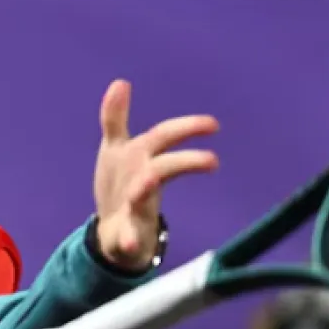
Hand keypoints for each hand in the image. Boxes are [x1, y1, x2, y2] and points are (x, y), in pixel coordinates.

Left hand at [93, 80, 219, 268]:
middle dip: (184, 162)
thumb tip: (120, 82)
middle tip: (213, 161)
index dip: (187, 128)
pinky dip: (128, 241)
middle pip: (164, 167)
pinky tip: (126, 246)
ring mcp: (137, 209)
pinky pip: (129, 238)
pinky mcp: (127, 234)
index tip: (214, 125)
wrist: (114, 233)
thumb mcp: (116, 149)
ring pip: (144, 200)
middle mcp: (144, 182)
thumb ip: (116, 117)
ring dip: (146, 190)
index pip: (165, 137)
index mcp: (143, 158)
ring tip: (148, 183)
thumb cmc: (122, 185)